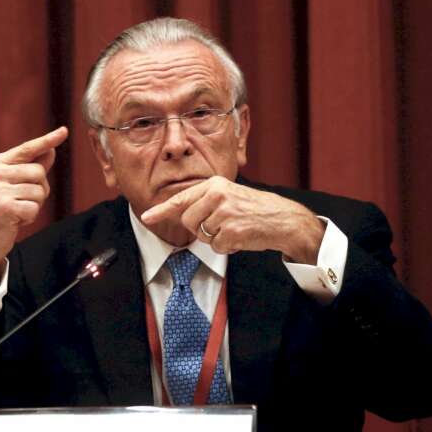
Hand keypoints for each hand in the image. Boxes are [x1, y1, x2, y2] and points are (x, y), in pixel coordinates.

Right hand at [0, 127, 68, 279]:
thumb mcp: (12, 185)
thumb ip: (30, 167)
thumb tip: (50, 151)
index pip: (27, 149)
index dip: (47, 140)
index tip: (64, 131)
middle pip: (39, 172)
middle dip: (38, 189)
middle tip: (21, 201)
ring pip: (39, 192)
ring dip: (34, 205)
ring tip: (16, 211)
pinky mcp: (4, 208)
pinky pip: (34, 208)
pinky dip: (30, 218)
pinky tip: (15, 220)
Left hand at [140, 176, 325, 262]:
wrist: (285, 219)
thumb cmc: (255, 209)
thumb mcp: (229, 195)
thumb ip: (206, 201)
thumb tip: (180, 214)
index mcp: (214, 185)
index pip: (181, 199)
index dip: (161, 211)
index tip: (147, 218)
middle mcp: (217, 196)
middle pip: (188, 221)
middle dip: (201, 229)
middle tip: (222, 224)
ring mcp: (224, 213)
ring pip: (202, 236)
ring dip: (216, 238)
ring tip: (235, 228)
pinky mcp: (232, 231)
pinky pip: (216, 247)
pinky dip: (227, 247)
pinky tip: (242, 236)